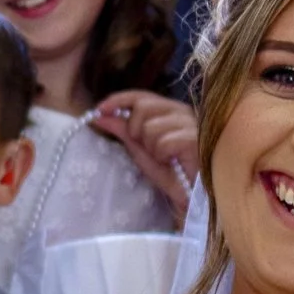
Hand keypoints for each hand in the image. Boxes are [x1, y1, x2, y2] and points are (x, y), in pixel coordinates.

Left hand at [87, 88, 199, 207]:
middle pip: (142, 107)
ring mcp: (190, 123)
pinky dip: (162, 157)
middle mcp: (182, 111)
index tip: (99, 110)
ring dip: (151, 149)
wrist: (193, 197)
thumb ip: (123, 130)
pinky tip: (174, 164)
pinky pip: (162, 143)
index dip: (118, 100)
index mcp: (170, 110)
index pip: (141, 96)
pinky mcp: (194, 138)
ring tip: (165, 160)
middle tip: (148, 149)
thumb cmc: (171, 173)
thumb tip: (99, 115)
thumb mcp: (141, 150)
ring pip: (150, 127)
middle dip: (136, 131)